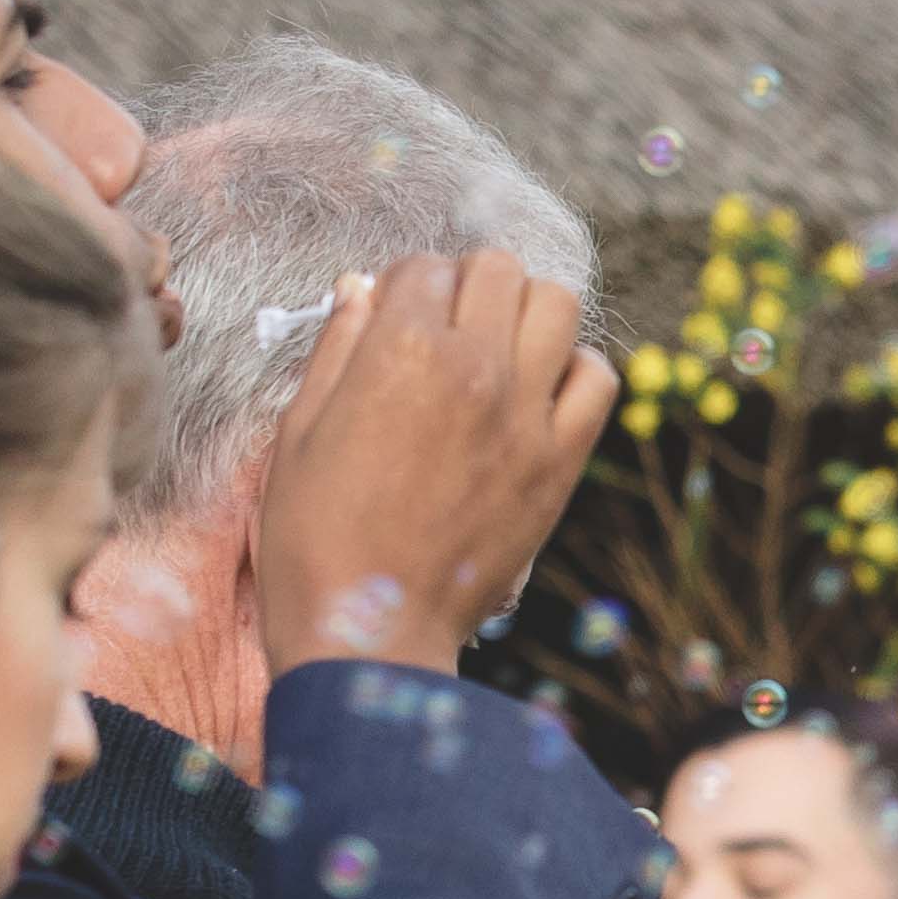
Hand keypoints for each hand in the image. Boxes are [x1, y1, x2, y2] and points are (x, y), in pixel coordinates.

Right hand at [251, 250, 605, 673]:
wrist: (370, 632)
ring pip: (558, 305)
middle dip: (468, 287)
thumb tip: (362, 285)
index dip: (405, 289)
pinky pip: (598, 379)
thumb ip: (338, 347)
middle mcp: (473, 367)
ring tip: (499, 352)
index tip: (396, 323)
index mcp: (399, 349)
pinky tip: (539, 395)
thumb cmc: (315, 537)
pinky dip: (576, 371)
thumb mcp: (299, 430)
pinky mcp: (560, 462)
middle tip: (447, 332)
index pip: (424, 266)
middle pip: (498, 269)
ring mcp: (525, 414)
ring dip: (527, 314)